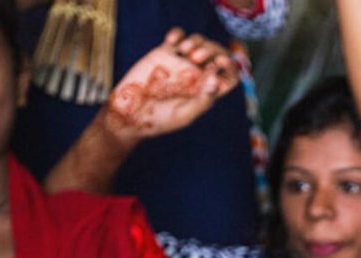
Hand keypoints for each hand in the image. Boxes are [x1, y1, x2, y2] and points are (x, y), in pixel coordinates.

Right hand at [102, 28, 239, 142]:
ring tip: (184, 50)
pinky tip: (172, 41)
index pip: (229, 75)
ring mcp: (182, 63)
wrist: (130, 112)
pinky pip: (177, 37)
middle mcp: (198, 76)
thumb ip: (203, 100)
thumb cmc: (160, 120)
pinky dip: (178, 34)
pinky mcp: (164, 54)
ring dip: (196, 40)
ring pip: (199, 42)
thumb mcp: (184, 114)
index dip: (230, 65)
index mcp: (208, 91)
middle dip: (211, 49)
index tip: (221, 60)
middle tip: (196, 57)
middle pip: (216, 53)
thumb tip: (215, 79)